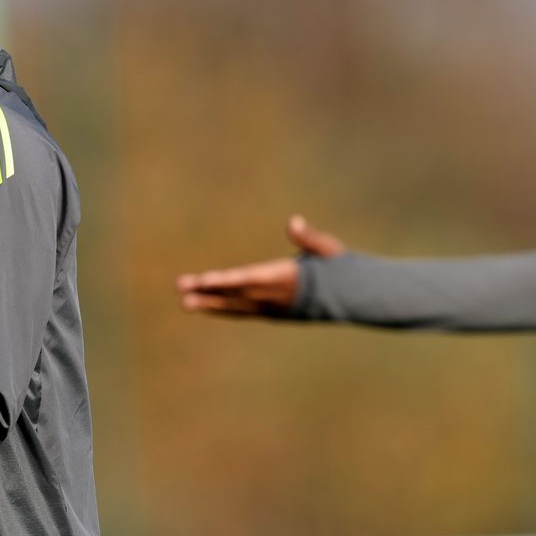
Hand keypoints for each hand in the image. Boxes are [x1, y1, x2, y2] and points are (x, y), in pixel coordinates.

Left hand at [175, 215, 345, 315]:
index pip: (250, 279)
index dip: (226, 281)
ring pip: (237, 306)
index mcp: (287, 277)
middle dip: (209, 292)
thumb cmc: (340, 268)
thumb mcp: (329, 250)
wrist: (353, 299)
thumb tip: (294, 221)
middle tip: (181, 290)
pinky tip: (206, 307)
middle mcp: (276, 295)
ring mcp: (274, 307)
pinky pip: (244, 311)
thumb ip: (309, 239)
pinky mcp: (274, 313)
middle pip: (237, 293)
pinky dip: (224, 309)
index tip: (204, 280)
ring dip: (211, 305)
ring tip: (186, 303)